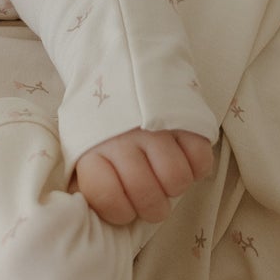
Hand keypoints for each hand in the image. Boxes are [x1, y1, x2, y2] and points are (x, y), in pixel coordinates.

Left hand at [73, 128, 213, 225]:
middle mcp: (123, 140)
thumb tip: (86, 214)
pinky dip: (197, 167)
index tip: (124, 207)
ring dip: (175, 186)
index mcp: (91, 151)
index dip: (121, 212)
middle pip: (147, 196)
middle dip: (153, 208)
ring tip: (166, 176)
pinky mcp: (184, 118)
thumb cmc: (100, 122)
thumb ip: (83, 182)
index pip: (109, 199)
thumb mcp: (78, 149)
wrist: (119, 65)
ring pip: (177, 180)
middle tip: (152, 200)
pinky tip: (184, 159)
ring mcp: (155, 128)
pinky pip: (201, 160)